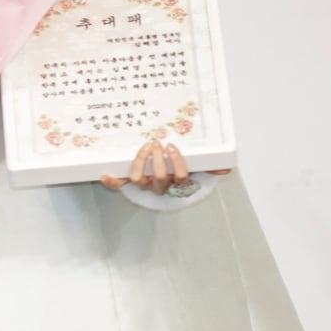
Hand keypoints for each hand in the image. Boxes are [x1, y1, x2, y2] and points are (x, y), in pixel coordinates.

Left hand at [99, 141, 231, 195]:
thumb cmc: (182, 171)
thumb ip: (211, 166)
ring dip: (141, 162)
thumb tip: (225, 168)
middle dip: (158, 160)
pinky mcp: (131, 183)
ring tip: (145, 146)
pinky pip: (120, 185)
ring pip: (141, 180)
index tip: (172, 147)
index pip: (180, 179)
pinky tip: (105, 174)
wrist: (167, 182)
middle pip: (160, 178)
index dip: (176, 164)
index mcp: (178, 184)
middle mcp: (161, 187)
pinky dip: (113, 182)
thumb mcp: (198, 167)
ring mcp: (145, 186)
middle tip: (157, 143)